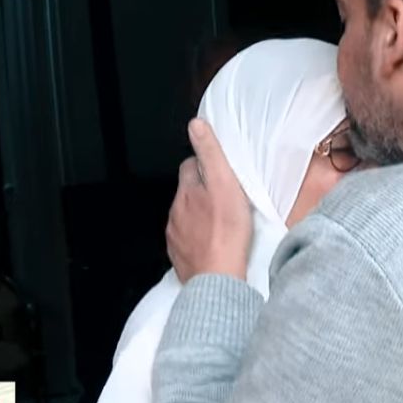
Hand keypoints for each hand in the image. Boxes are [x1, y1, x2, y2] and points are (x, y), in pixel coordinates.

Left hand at [165, 118, 252, 282]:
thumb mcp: (224, 184)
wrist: (218, 277)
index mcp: (188, 191)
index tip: (218, 171)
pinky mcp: (179, 256)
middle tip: (223, 196)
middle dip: (201, 190)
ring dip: (199, 215)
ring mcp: (175, 235)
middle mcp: (176, 211)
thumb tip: (196, 125)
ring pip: (185, 216)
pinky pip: (186, 241)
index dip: (203, 165)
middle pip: (186, 192)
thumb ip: (210, 154)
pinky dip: (197, 238)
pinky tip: (212, 243)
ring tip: (220, 221)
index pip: (189, 165)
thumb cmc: (227, 231)